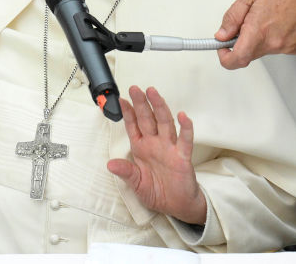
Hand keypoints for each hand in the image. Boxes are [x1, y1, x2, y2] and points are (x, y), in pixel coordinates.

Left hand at [107, 86, 205, 225]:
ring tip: (153, 94)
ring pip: (165, 123)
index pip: (133, 126)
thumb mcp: (136, 184)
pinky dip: (185, 128)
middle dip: (141, 103)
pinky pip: (185, 140)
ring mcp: (169, 148)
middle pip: (148, 119)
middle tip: (135, 89)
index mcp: (141, 148)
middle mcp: (155, 144)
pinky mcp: (183, 157)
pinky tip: (183, 116)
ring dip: (159, 108)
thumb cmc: (157, 192)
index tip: (121, 100)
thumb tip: (110, 165)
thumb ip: (126, 173)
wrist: (177, 206)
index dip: (128, 113)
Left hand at [215, 0, 295, 68]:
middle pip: (249, 54)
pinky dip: (272, 37)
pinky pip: (277, 46)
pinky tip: (279, 20)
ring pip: (263, 49)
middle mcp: (274, 43)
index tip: (222, 48)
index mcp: (259, 31)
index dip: (226, 58)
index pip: (237, 59)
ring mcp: (287, 46)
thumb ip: (233, 17)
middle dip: (242, 41)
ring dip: (259, 37)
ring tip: (267, 15)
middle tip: (246, 21)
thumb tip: (222, 34)